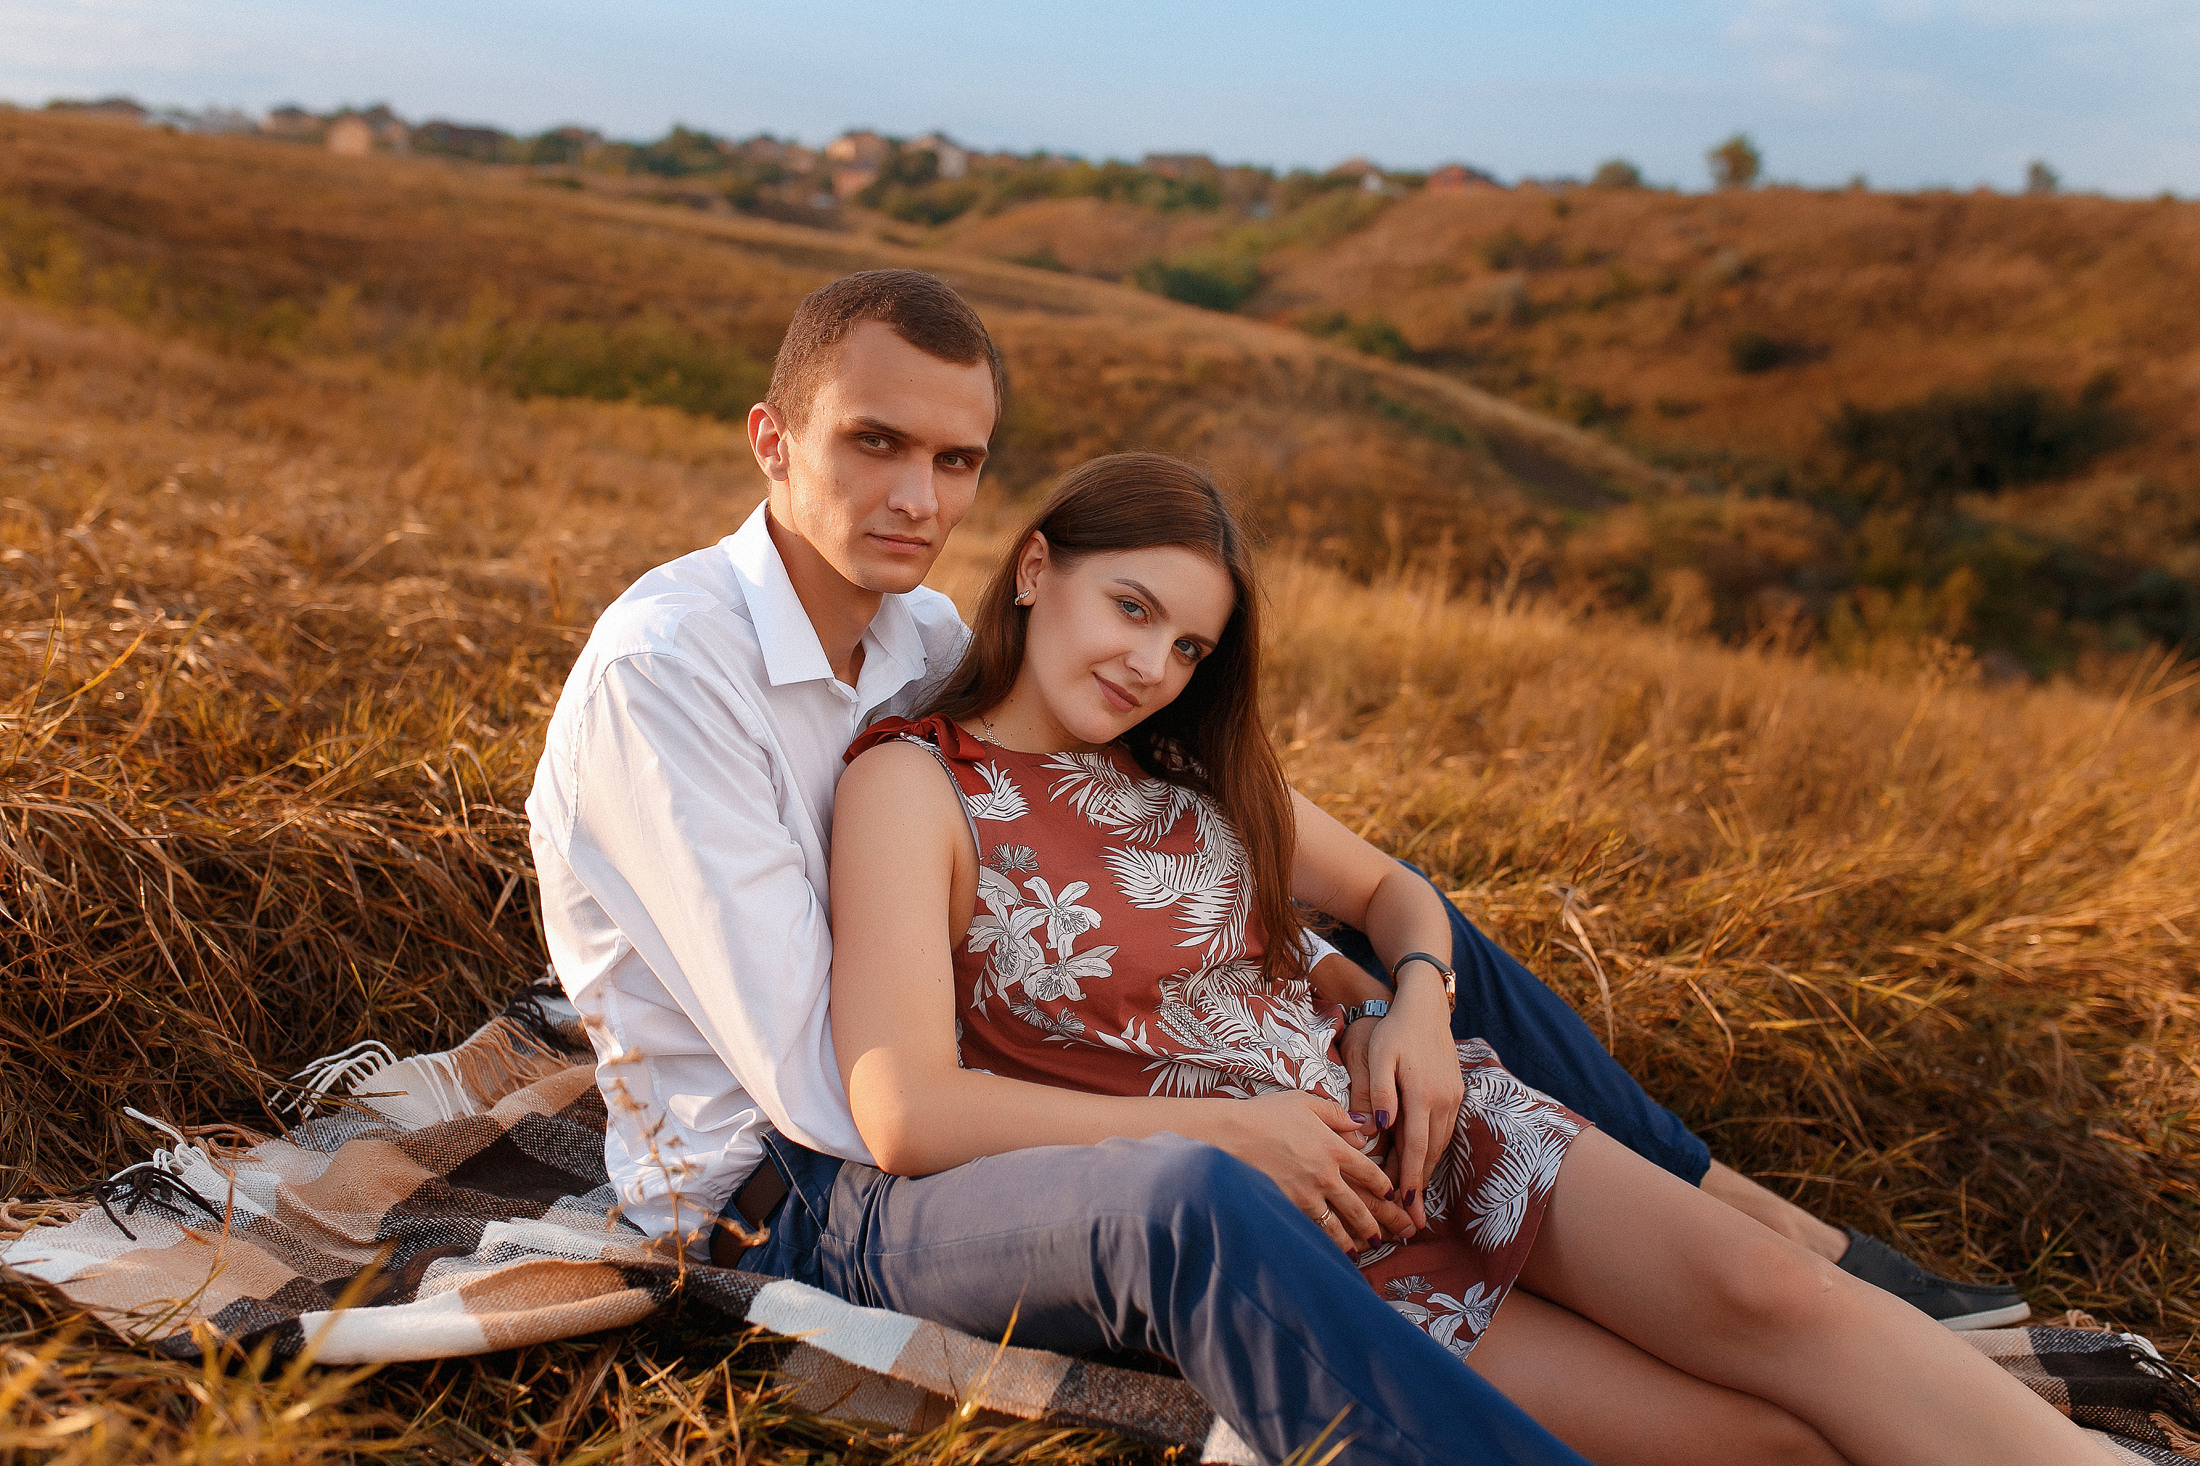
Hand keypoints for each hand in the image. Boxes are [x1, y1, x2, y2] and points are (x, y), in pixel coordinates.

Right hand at [1209, 1091, 1411, 1251]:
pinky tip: (1332, 1250)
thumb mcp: (1305, 1102)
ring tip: (1366, 1248)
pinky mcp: (1288, 1207)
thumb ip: (1336, 1114)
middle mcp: (1326, 1175)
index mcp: (1335, 1147)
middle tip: (1392, 1234)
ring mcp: (1307, 1194)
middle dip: (1378, 1222)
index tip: (1391, 1195)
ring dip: (1355, 1238)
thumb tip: (1361, 1124)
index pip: (1370, 1171)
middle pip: (1361, 1205)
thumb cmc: (1266, 1114)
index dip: (1384, 1186)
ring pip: (1339, 1223)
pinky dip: (1327, 1242)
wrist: (1232, 1134)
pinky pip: (1314, 1229)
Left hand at [1362, 983, 1463, 1231]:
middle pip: (1430, 1153)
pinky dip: (1432, 1152)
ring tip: (1415, 1201)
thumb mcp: (1379, 1056)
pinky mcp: (1454, 1094)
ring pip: (1439, 1145)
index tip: (1403, 1204)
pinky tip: (1422, 1164)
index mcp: (1422, 1094)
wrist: (1425, 1007)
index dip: (1409, 1177)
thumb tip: (1378, 1130)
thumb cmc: (1394, 1030)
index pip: (1415, 1146)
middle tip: (1411, 1222)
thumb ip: (1378, 1093)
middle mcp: (1443, 1101)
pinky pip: (1443, 1131)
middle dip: (1419, 1187)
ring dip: (1427, 1172)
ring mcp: (1452, 1098)